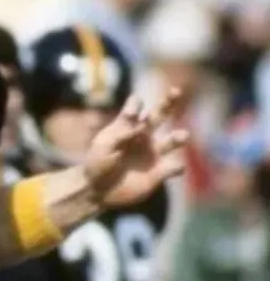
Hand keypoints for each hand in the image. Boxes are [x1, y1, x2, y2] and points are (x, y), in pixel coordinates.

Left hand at [83, 89, 189, 208]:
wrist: (98, 189)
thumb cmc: (97, 163)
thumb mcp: (103, 146)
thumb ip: (120, 134)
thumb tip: (141, 124)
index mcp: (127, 127)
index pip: (134, 109)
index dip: (135, 106)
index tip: (132, 111)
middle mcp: (143, 136)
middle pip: (159, 116)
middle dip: (168, 103)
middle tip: (176, 91)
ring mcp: (153, 154)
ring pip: (171, 141)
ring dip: (178, 138)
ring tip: (183, 135)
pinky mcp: (159, 173)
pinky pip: (174, 168)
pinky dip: (177, 167)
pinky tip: (176, 167)